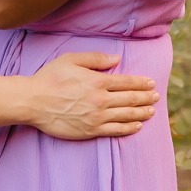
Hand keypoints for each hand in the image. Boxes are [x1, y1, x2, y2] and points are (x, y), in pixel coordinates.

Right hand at [25, 51, 159, 139]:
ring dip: (141, 113)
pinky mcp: (90, 131)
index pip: (126, 82)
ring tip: (152, 111)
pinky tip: (137, 126)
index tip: (151, 83)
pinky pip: (115, 131)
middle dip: (145, 97)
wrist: (34, 101)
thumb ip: (96, 59)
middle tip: (156, 96)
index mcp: (97, 81)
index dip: (140, 83)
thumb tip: (117, 59)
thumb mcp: (72, 59)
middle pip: (129, 99)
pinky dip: (128, 128)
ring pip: (126, 116)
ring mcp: (96, 117)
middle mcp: (100, 100)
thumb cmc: (51, 77)